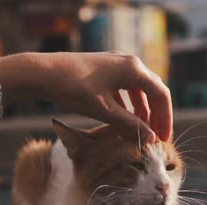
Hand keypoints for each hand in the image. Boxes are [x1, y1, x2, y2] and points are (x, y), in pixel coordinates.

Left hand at [27, 52, 172, 142]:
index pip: (161, 94)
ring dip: (141, 110)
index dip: (165, 118)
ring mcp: (114, 64)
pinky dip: (127, 104)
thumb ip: (129, 124)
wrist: (42, 73)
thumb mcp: (104, 110)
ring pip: (137, 89)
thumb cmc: (74, 89)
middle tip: (156, 136)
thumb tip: (152, 138)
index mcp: (133, 68)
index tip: (164, 138)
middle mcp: (127, 62)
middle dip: (155, 115)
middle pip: (151, 90)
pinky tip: (123, 118)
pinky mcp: (102, 70)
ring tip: (141, 130)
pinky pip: (123, 88)